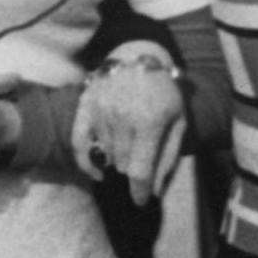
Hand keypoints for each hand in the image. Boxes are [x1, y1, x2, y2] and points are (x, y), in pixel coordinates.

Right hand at [73, 44, 184, 205]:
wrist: (138, 56)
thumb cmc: (163, 92)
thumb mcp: (178, 122)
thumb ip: (167, 157)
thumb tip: (156, 192)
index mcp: (148, 122)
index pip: (139, 171)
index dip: (140, 192)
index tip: (142, 201)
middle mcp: (121, 118)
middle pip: (122, 165)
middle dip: (134, 166)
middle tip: (143, 152)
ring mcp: (100, 112)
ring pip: (105, 156)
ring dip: (117, 157)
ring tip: (129, 140)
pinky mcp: (85, 107)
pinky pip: (79, 144)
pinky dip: (86, 162)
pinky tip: (97, 172)